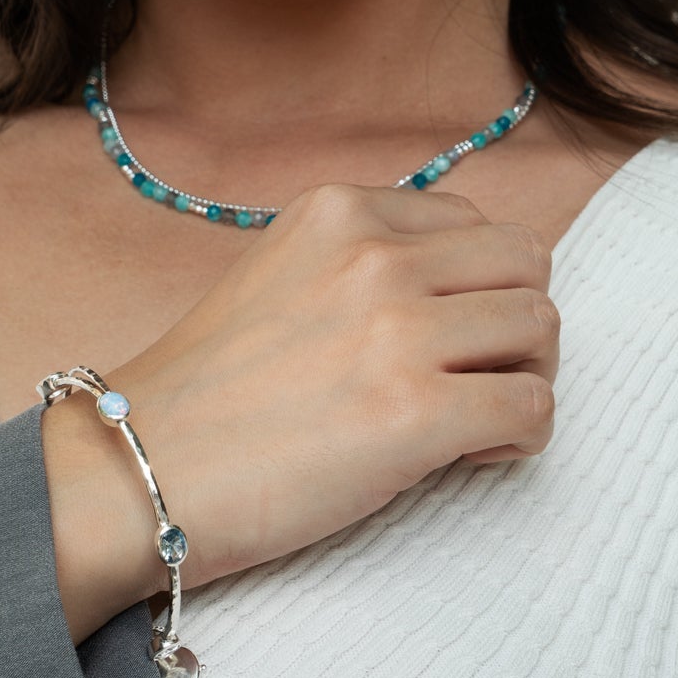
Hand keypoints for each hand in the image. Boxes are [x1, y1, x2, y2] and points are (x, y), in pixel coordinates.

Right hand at [107, 181, 559, 588]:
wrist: (137, 467)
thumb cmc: (206, 389)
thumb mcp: (281, 273)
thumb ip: (363, 260)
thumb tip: (457, 287)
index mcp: (339, 210)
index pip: (476, 222)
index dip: (477, 283)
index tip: (449, 332)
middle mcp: (374, 254)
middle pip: (526, 262)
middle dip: (516, 320)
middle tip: (482, 372)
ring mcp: (397, 329)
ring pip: (541, 327)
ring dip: (524, 376)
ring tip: (477, 416)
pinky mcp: (415, 413)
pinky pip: (533, 408)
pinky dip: (520, 436)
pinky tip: (472, 454)